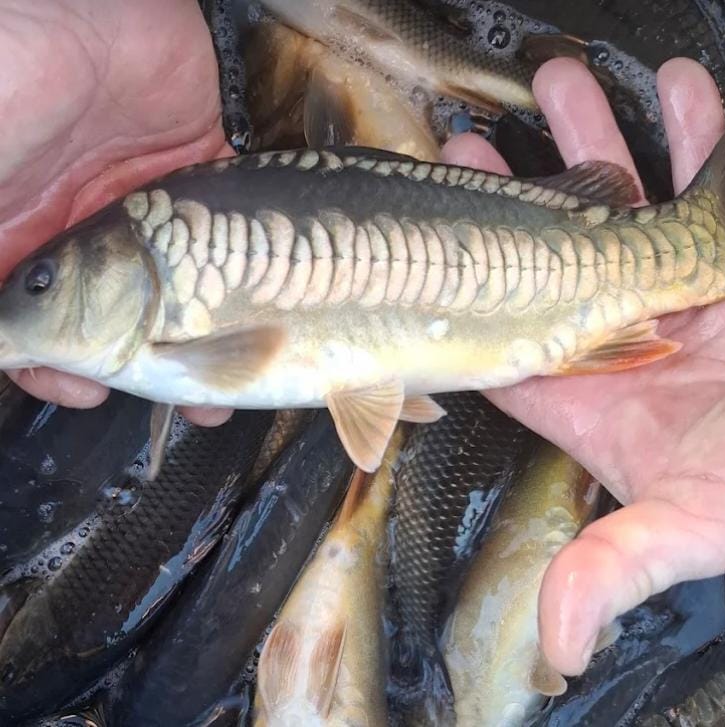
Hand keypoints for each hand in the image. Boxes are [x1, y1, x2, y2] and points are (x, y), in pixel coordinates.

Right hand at [0, 0, 230, 424]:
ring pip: (183, 300)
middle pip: (119, 327)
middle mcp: (93, 237)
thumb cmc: (10, 69)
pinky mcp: (206, 182)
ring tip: (221, 393)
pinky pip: (232, 248)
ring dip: (204, 351)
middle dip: (146, 372)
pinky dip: (248, 294)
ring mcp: (154, 214)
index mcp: (29, 239)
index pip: (38, 327)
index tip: (79, 390)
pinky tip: (262, 333)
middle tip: (173, 401)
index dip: (54, 367)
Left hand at [443, 57, 724, 676]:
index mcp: (582, 383)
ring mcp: (672, 286)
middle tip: (469, 139)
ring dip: (595, 141)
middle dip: (513, 186)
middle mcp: (616, 327)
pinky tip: (681, 91)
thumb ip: (617, 567)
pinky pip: (708, 185)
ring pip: (621, 200)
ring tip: (560, 83)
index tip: (433, 218)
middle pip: (546, 246)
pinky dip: (697, 137)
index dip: (458, 274)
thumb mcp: (692, 529)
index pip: (499, 321)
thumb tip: (559, 643)